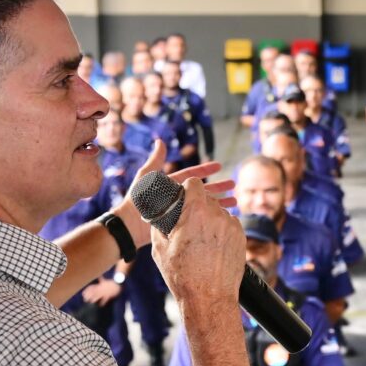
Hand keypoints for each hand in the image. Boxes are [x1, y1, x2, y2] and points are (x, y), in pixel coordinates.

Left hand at [81, 279, 121, 304]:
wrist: (118, 283)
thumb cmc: (112, 282)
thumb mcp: (105, 281)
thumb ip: (101, 279)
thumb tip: (99, 275)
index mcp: (100, 285)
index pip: (92, 288)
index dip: (87, 291)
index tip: (83, 294)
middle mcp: (101, 289)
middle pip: (93, 292)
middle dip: (89, 296)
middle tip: (85, 299)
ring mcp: (105, 292)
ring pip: (98, 296)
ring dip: (94, 299)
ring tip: (91, 302)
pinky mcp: (109, 295)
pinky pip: (105, 299)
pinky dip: (102, 302)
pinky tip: (100, 305)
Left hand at [117, 141, 236, 248]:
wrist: (131, 225)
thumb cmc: (137, 199)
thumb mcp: (146, 176)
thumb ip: (155, 160)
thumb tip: (160, 141)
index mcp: (171, 185)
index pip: (192, 175)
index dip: (206, 170)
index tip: (219, 166)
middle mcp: (178, 197)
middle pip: (203, 190)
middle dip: (218, 187)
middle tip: (233, 185)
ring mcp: (181, 211)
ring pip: (204, 205)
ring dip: (219, 202)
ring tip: (235, 202)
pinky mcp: (182, 224)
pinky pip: (200, 218)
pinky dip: (211, 216)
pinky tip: (222, 217)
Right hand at [151, 176, 246, 312]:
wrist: (209, 298)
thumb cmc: (183, 275)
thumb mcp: (160, 248)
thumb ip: (160, 224)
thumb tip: (159, 215)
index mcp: (195, 212)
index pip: (194, 183)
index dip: (187, 189)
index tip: (183, 197)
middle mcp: (217, 215)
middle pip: (207, 198)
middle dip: (198, 207)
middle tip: (188, 222)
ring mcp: (232, 226)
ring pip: (220, 213)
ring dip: (211, 219)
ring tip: (201, 240)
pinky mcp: (242, 237)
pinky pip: (230, 225)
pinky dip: (221, 231)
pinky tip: (213, 247)